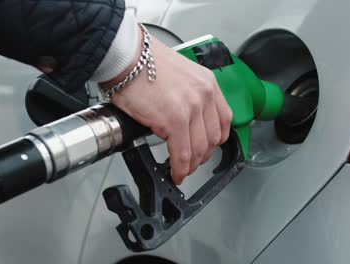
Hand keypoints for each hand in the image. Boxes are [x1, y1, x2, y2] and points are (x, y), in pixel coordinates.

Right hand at [100, 28, 232, 184]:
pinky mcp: (174, 120)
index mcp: (207, 82)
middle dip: (203, 155)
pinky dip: (180, 168)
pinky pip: (182, 154)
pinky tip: (175, 173)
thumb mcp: (180, 74)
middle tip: (192, 162)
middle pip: (213, 137)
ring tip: (182, 170)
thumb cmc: (143, 62)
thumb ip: (189, 96)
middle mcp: (204, 94)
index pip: (224, 119)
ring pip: (200, 149)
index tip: (207, 147)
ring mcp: (191, 108)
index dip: (215, 139)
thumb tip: (185, 120)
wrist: (126, 56)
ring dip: (191, 165)